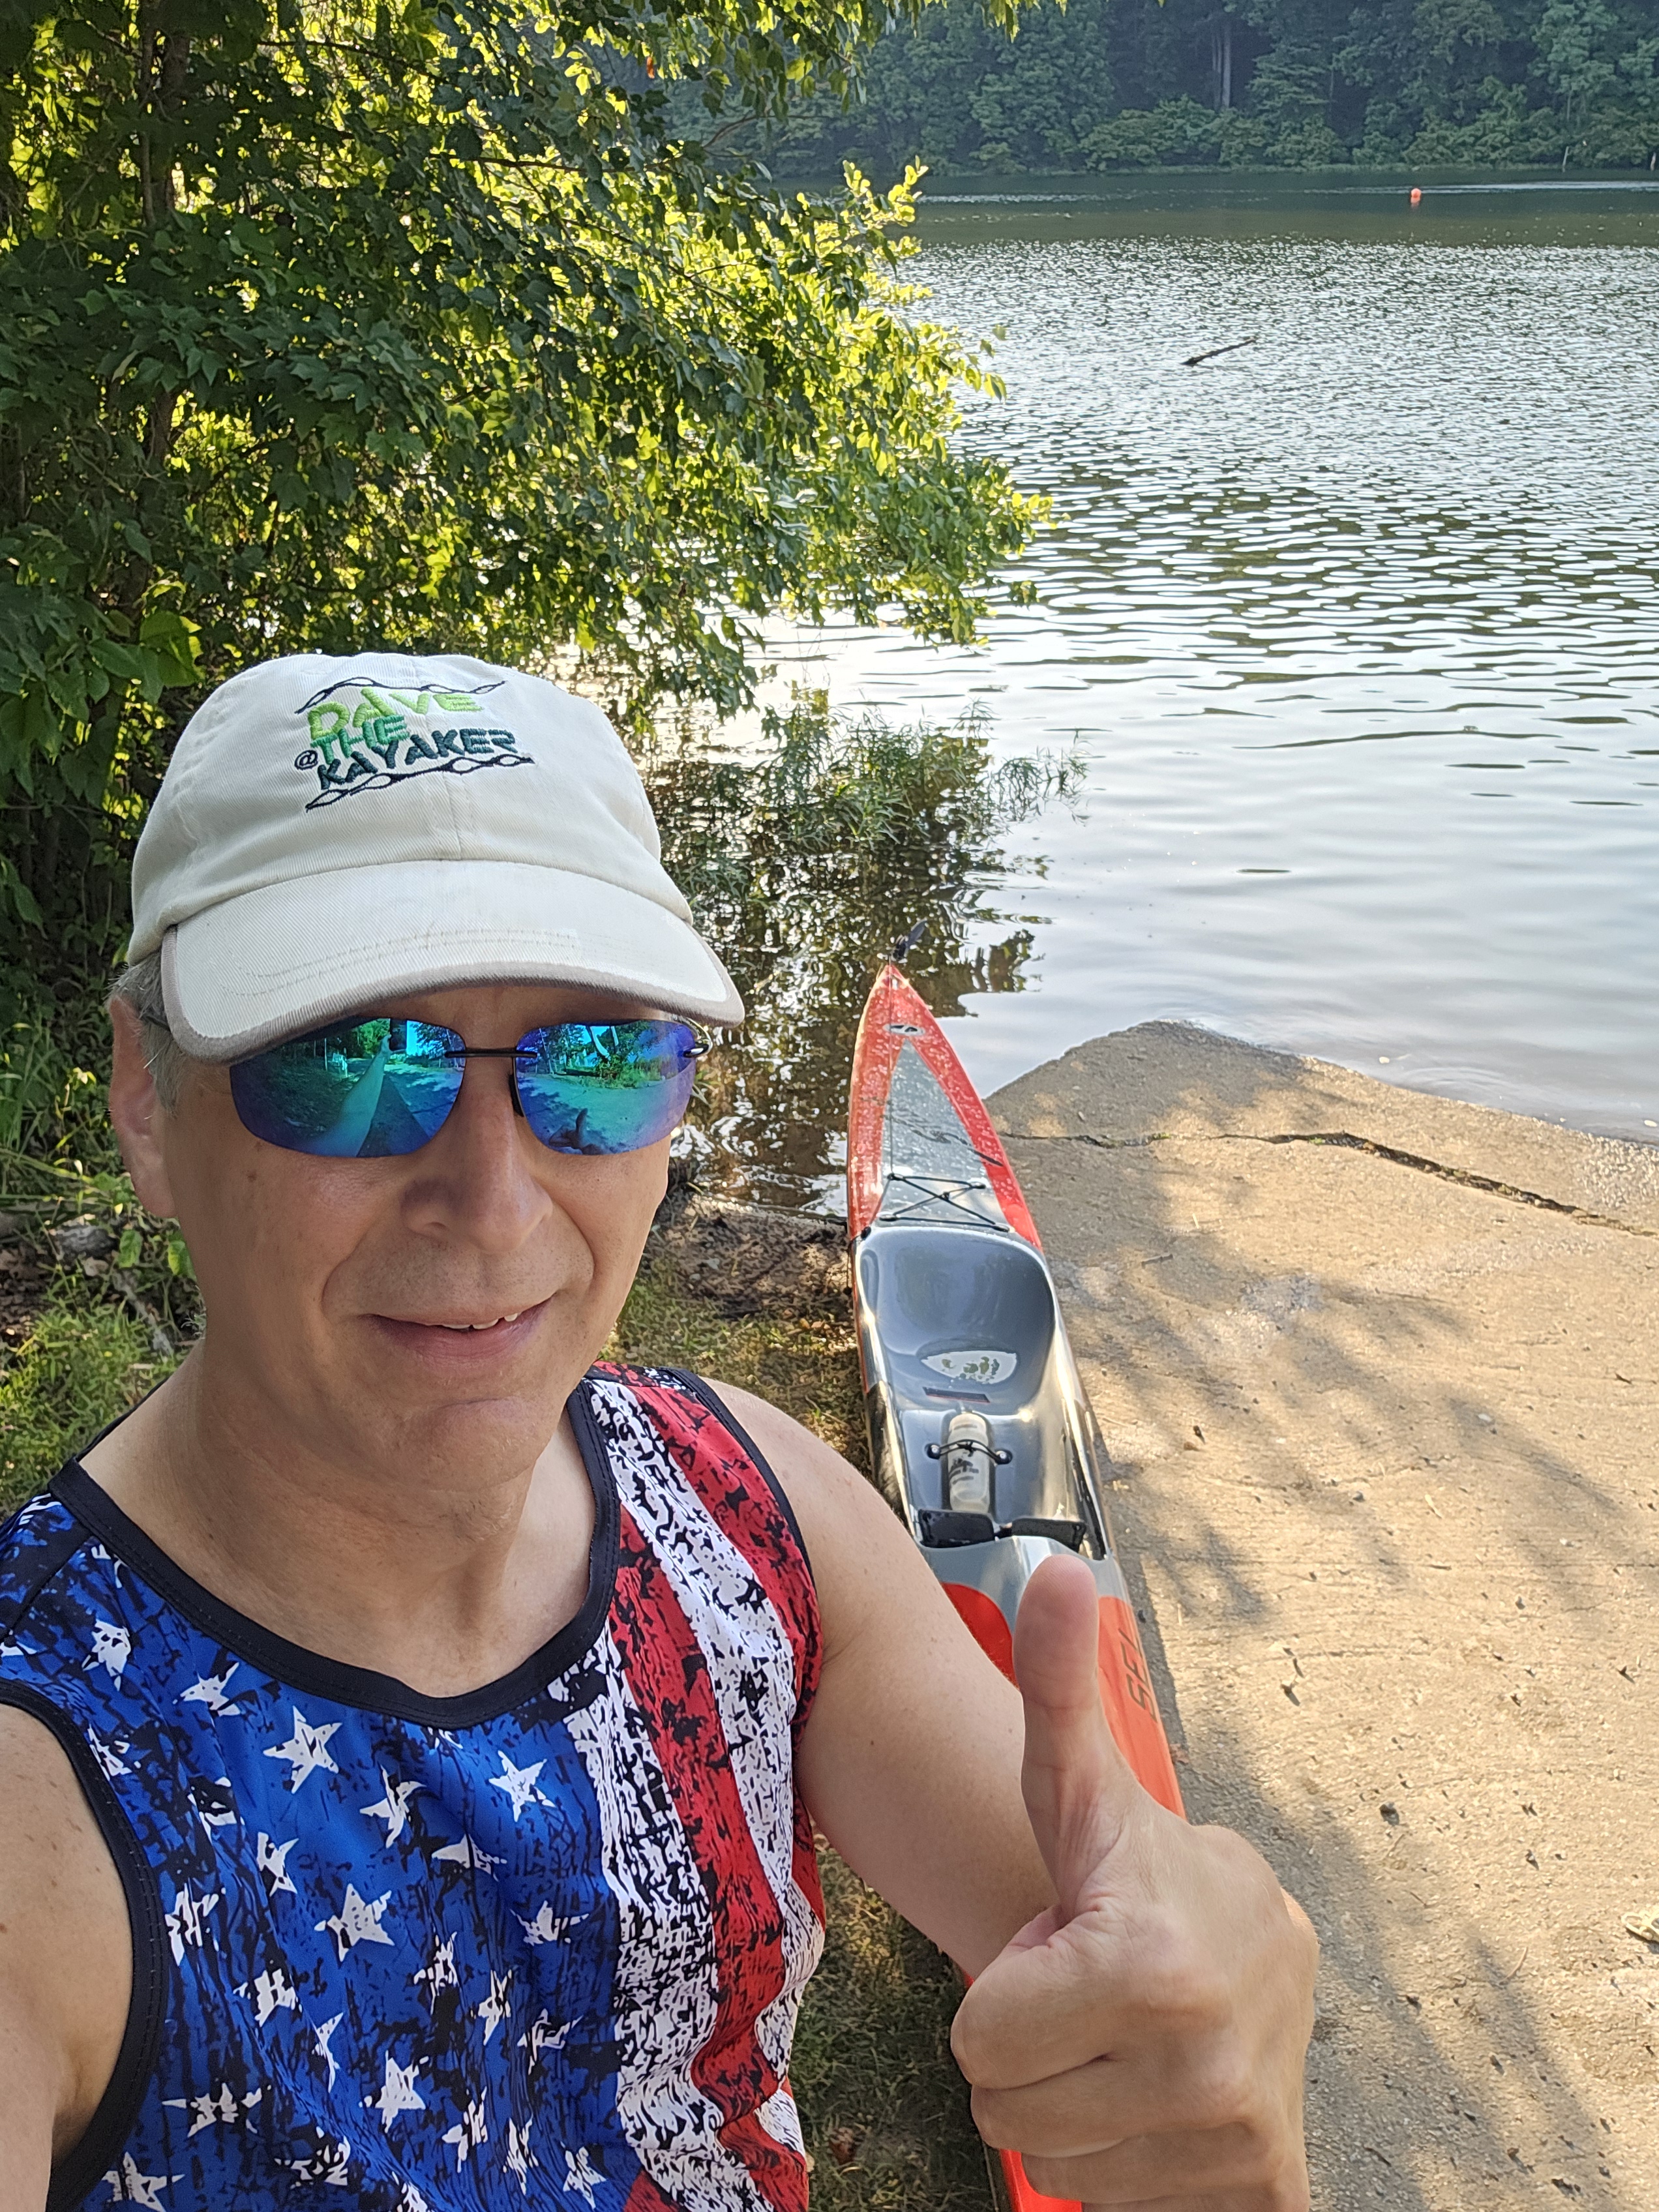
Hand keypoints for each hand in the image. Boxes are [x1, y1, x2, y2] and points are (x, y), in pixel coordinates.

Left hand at [951, 1555, 1316, 2209]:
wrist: (1260, 1954)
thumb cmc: (1137, 1868)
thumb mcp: (1080, 1783)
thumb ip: (1056, 1685)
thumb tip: (1052, 1565)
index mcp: (1151, 1970)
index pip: (974, 2048)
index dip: (1002, 1990)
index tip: (1060, 1947)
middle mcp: (1205, 2070)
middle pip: (1003, 2116)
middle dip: (1030, 2053)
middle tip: (1088, 1996)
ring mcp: (1236, 2147)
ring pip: (1052, 2174)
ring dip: (1073, 2110)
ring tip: (1119, 2037)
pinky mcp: (1264, 2203)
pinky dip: (1127, 2169)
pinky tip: (1156, 2097)